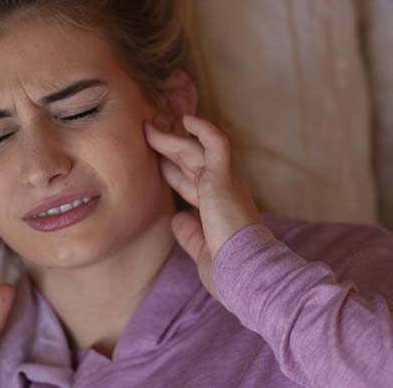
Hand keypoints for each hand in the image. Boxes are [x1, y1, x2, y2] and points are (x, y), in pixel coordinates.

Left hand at [144, 115, 260, 297]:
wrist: (245, 272)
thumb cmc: (228, 269)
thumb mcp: (202, 249)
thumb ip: (189, 233)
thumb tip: (177, 218)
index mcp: (218, 209)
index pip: (191, 184)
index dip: (173, 173)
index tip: (156, 164)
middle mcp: (223, 192)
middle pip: (189, 163)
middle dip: (168, 150)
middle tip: (147, 136)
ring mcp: (224, 183)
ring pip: (194, 151)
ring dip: (170, 139)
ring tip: (149, 127)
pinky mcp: (223, 178)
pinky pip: (215, 143)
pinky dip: (203, 129)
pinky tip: (187, 119)